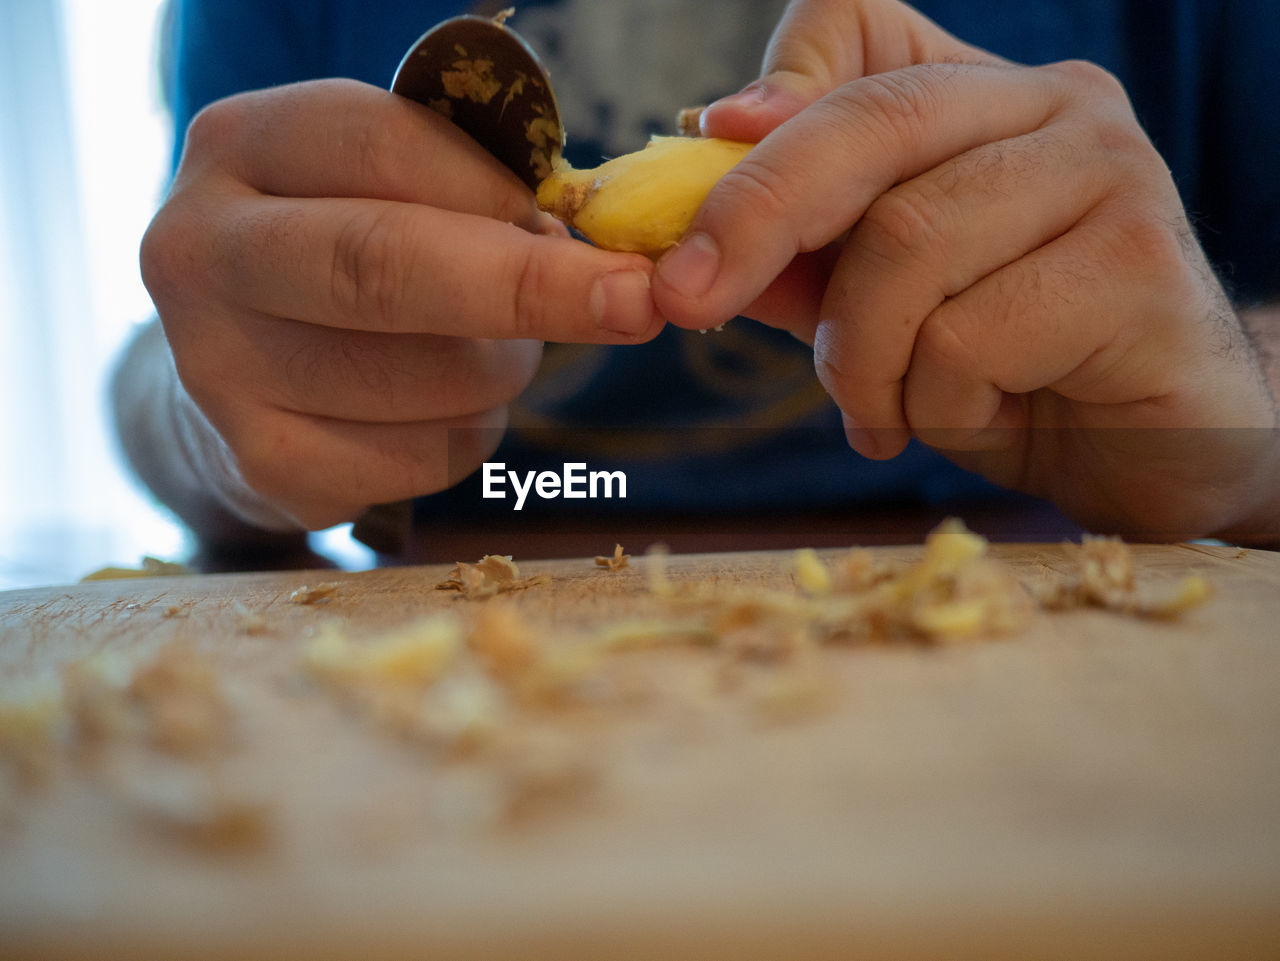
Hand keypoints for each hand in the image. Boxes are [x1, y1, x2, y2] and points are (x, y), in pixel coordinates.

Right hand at [141, 79, 659, 529]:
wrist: (245, 360)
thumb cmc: (350, 249)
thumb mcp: (390, 187)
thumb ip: (473, 196)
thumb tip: (595, 262)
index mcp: (242, 146)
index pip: (385, 149)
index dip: (500, 195)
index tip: (591, 234)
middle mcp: (201, 251)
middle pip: (382, 268)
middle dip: (529, 289)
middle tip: (633, 304)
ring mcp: (216, 369)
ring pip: (419, 380)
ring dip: (501, 373)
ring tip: (490, 356)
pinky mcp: (259, 464)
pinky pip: (419, 460)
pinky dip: (467, 438)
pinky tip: (437, 411)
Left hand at [652, 0, 1279, 539]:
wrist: (1146, 451)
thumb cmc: (1004, 372)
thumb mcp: (879, 305)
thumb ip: (800, 250)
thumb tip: (692, 200)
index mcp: (983, 95)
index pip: (861, 23)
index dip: (776, 78)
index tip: (706, 142)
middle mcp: (1055, 105)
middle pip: (870, 125)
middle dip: (756, 218)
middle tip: (685, 298)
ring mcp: (1110, 173)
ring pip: (908, 244)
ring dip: (861, 359)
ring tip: (886, 411)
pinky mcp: (1140, 264)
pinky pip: (968, 336)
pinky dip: (935, 403)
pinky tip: (975, 418)